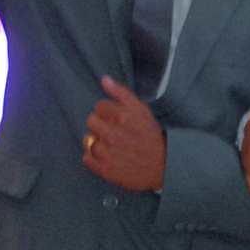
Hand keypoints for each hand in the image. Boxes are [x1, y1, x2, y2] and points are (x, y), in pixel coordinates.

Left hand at [83, 76, 165, 190]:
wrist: (162, 167)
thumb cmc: (151, 136)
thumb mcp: (142, 110)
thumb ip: (122, 93)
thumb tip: (104, 79)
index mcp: (122, 117)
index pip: (99, 106)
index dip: (108, 112)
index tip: (117, 120)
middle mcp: (111, 134)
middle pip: (91, 122)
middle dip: (102, 126)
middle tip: (115, 133)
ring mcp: (106, 153)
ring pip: (87, 140)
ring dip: (97, 142)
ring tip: (111, 147)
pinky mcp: (103, 169)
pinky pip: (86, 159)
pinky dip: (93, 159)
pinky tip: (106, 158)